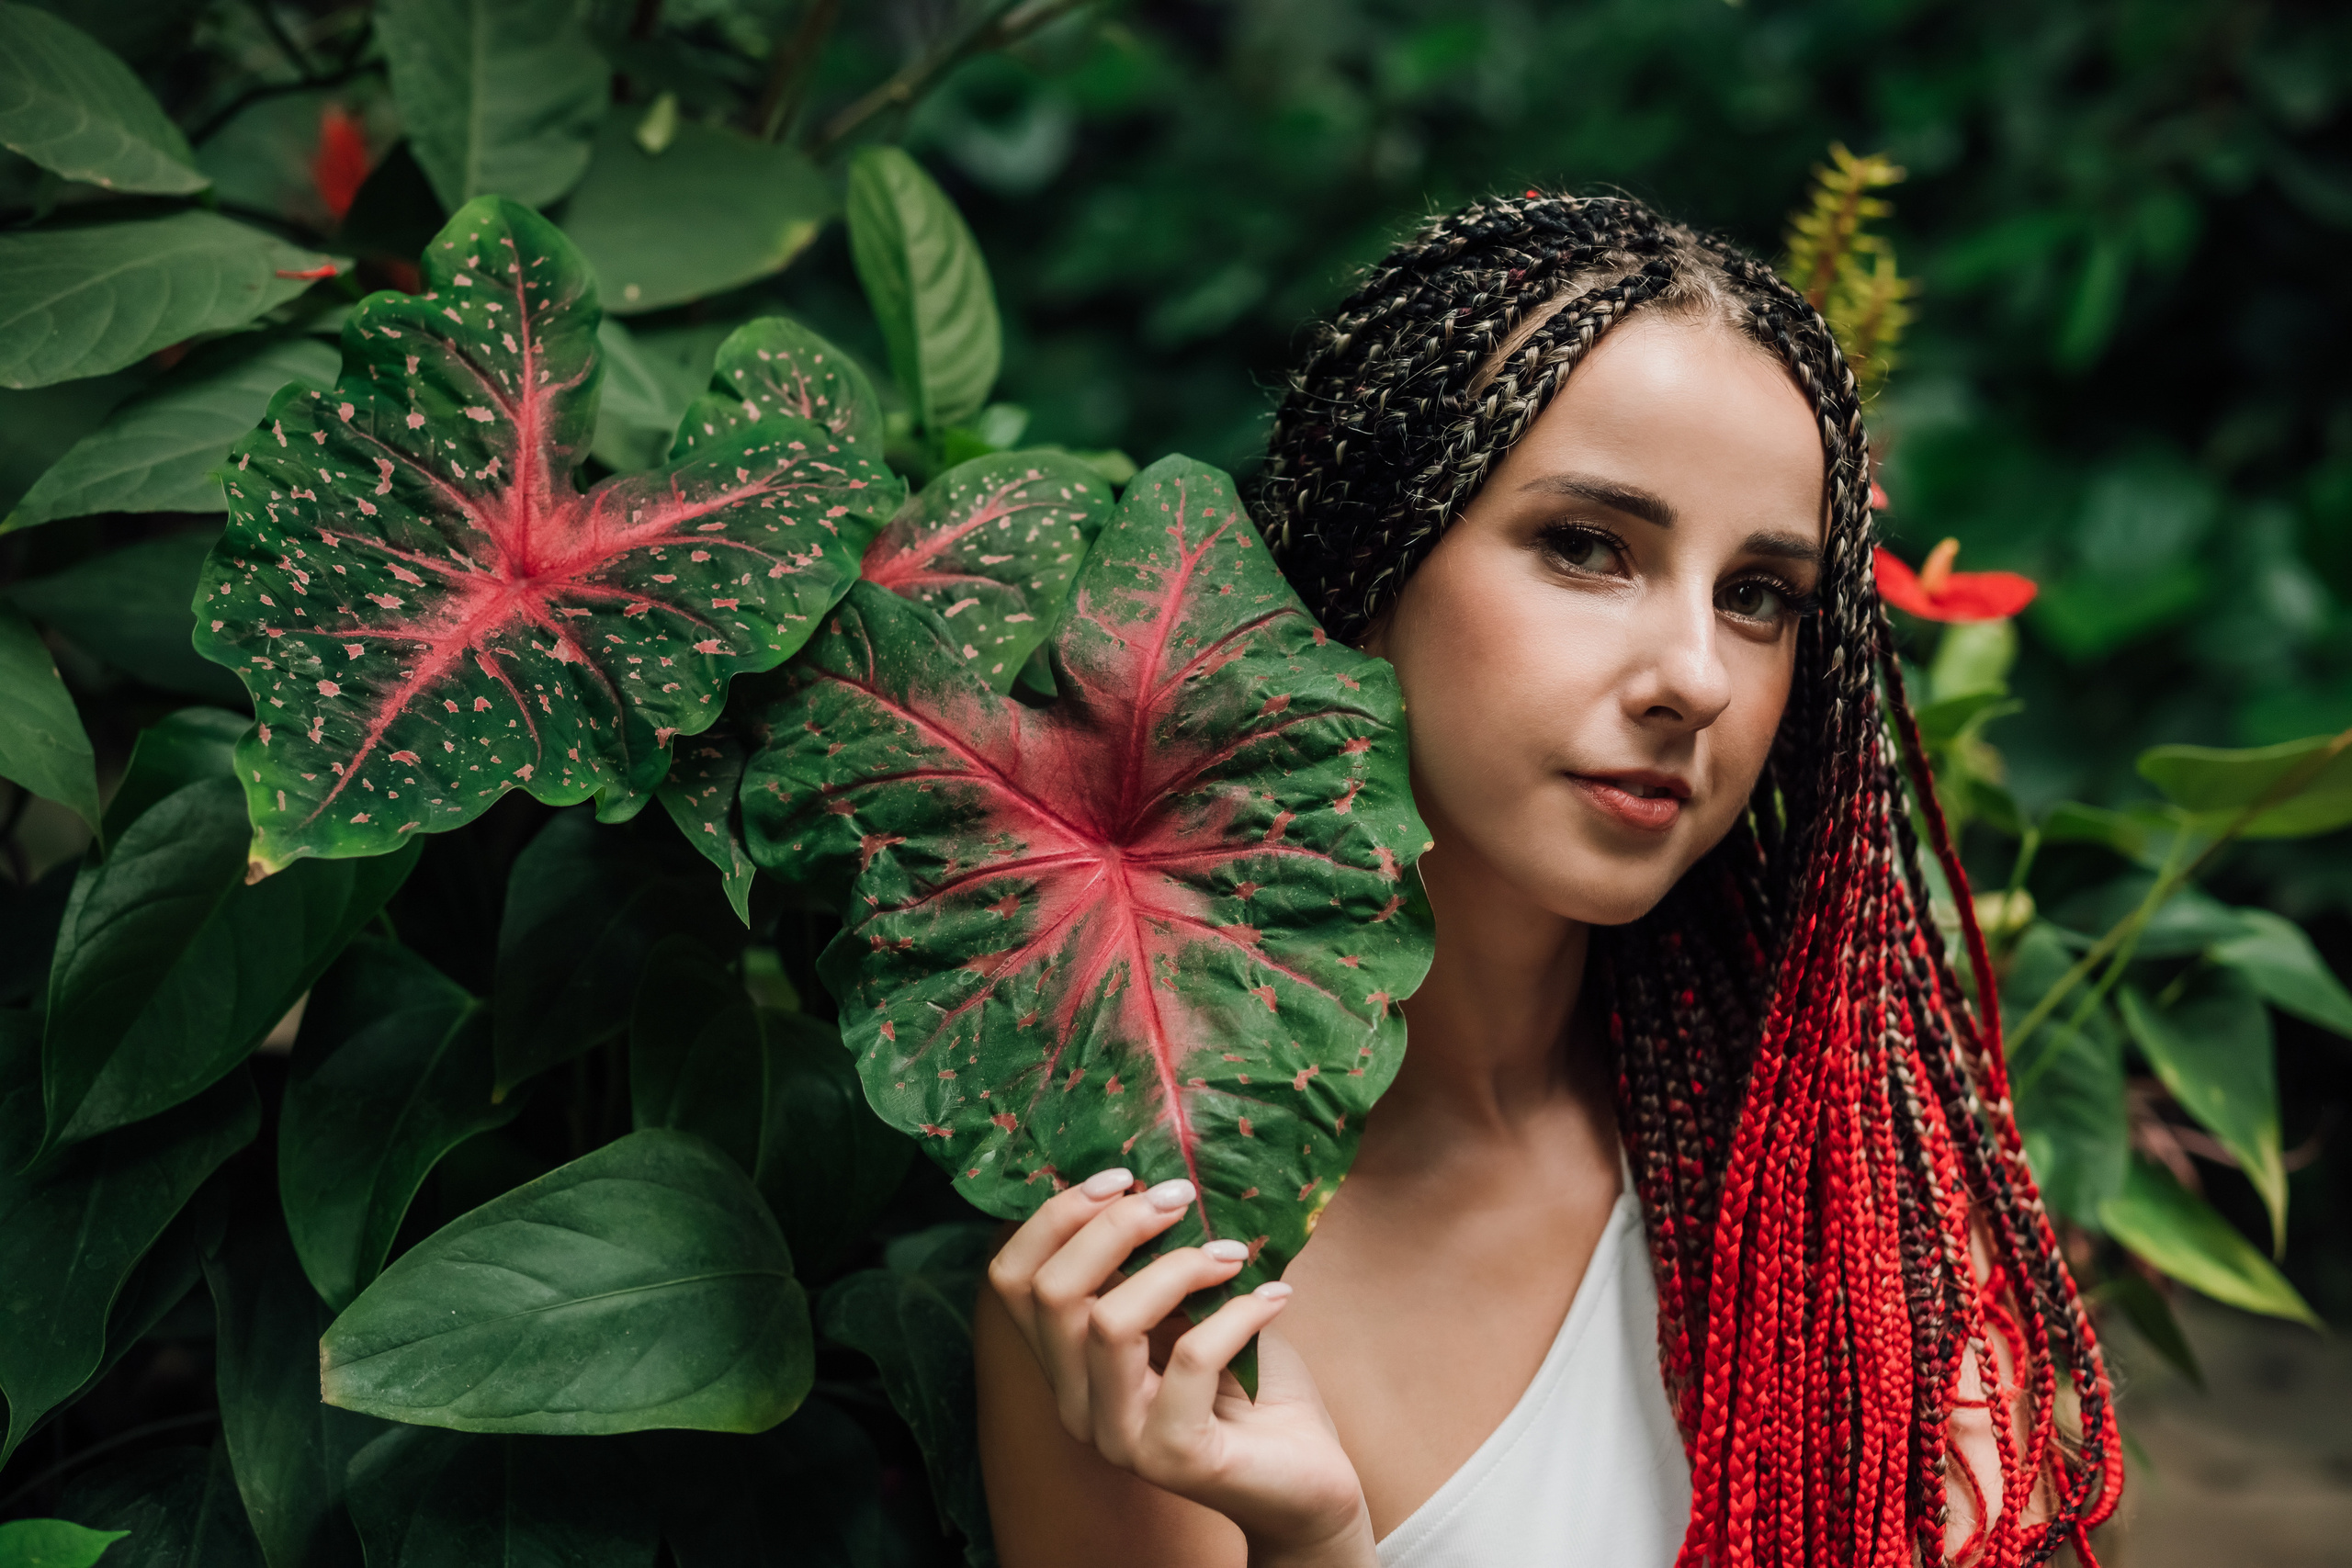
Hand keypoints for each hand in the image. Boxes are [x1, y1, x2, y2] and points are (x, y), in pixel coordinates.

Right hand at [987, 1168, 1375, 1566]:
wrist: (1306, 1478)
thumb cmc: (1248, 1386)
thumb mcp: (1189, 1309)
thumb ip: (1155, 1264)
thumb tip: (1152, 1184)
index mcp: (1066, 1364)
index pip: (1011, 1280)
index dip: (1054, 1217)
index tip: (1120, 1176)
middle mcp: (1076, 1404)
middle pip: (1052, 1294)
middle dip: (1115, 1227)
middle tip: (1180, 1198)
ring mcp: (1118, 1438)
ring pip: (1109, 1324)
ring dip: (1177, 1267)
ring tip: (1232, 1252)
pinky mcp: (1172, 1457)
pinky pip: (1189, 1358)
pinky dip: (1236, 1312)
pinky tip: (1273, 1298)